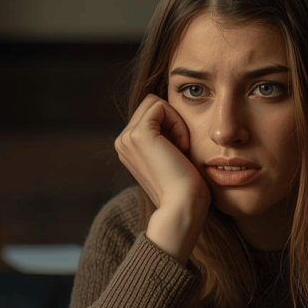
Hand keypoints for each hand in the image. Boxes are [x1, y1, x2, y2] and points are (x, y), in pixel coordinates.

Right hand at [114, 94, 209, 260]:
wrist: (183, 205)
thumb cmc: (185, 187)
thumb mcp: (171, 156)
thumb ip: (165, 137)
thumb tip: (173, 113)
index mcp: (127, 147)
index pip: (150, 113)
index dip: (171, 124)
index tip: (181, 151)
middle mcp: (122, 142)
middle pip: (151, 104)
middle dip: (172, 119)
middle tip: (182, 148)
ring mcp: (127, 138)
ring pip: (155, 102)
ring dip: (175, 120)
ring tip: (182, 147)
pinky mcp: (139, 134)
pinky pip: (162, 107)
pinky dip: (178, 122)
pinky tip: (183, 146)